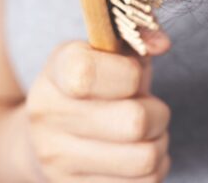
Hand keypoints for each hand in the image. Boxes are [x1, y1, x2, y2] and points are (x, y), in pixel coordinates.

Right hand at [25, 32, 170, 181]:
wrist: (46, 136)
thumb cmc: (94, 87)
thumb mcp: (110, 53)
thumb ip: (138, 38)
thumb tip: (162, 43)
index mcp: (57, 72)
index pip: (89, 74)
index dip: (129, 75)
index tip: (131, 75)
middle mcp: (48, 117)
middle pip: (134, 122)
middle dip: (158, 113)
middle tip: (149, 108)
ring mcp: (59, 160)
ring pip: (145, 159)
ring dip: (159, 143)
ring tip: (146, 133)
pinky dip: (154, 168)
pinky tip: (137, 154)